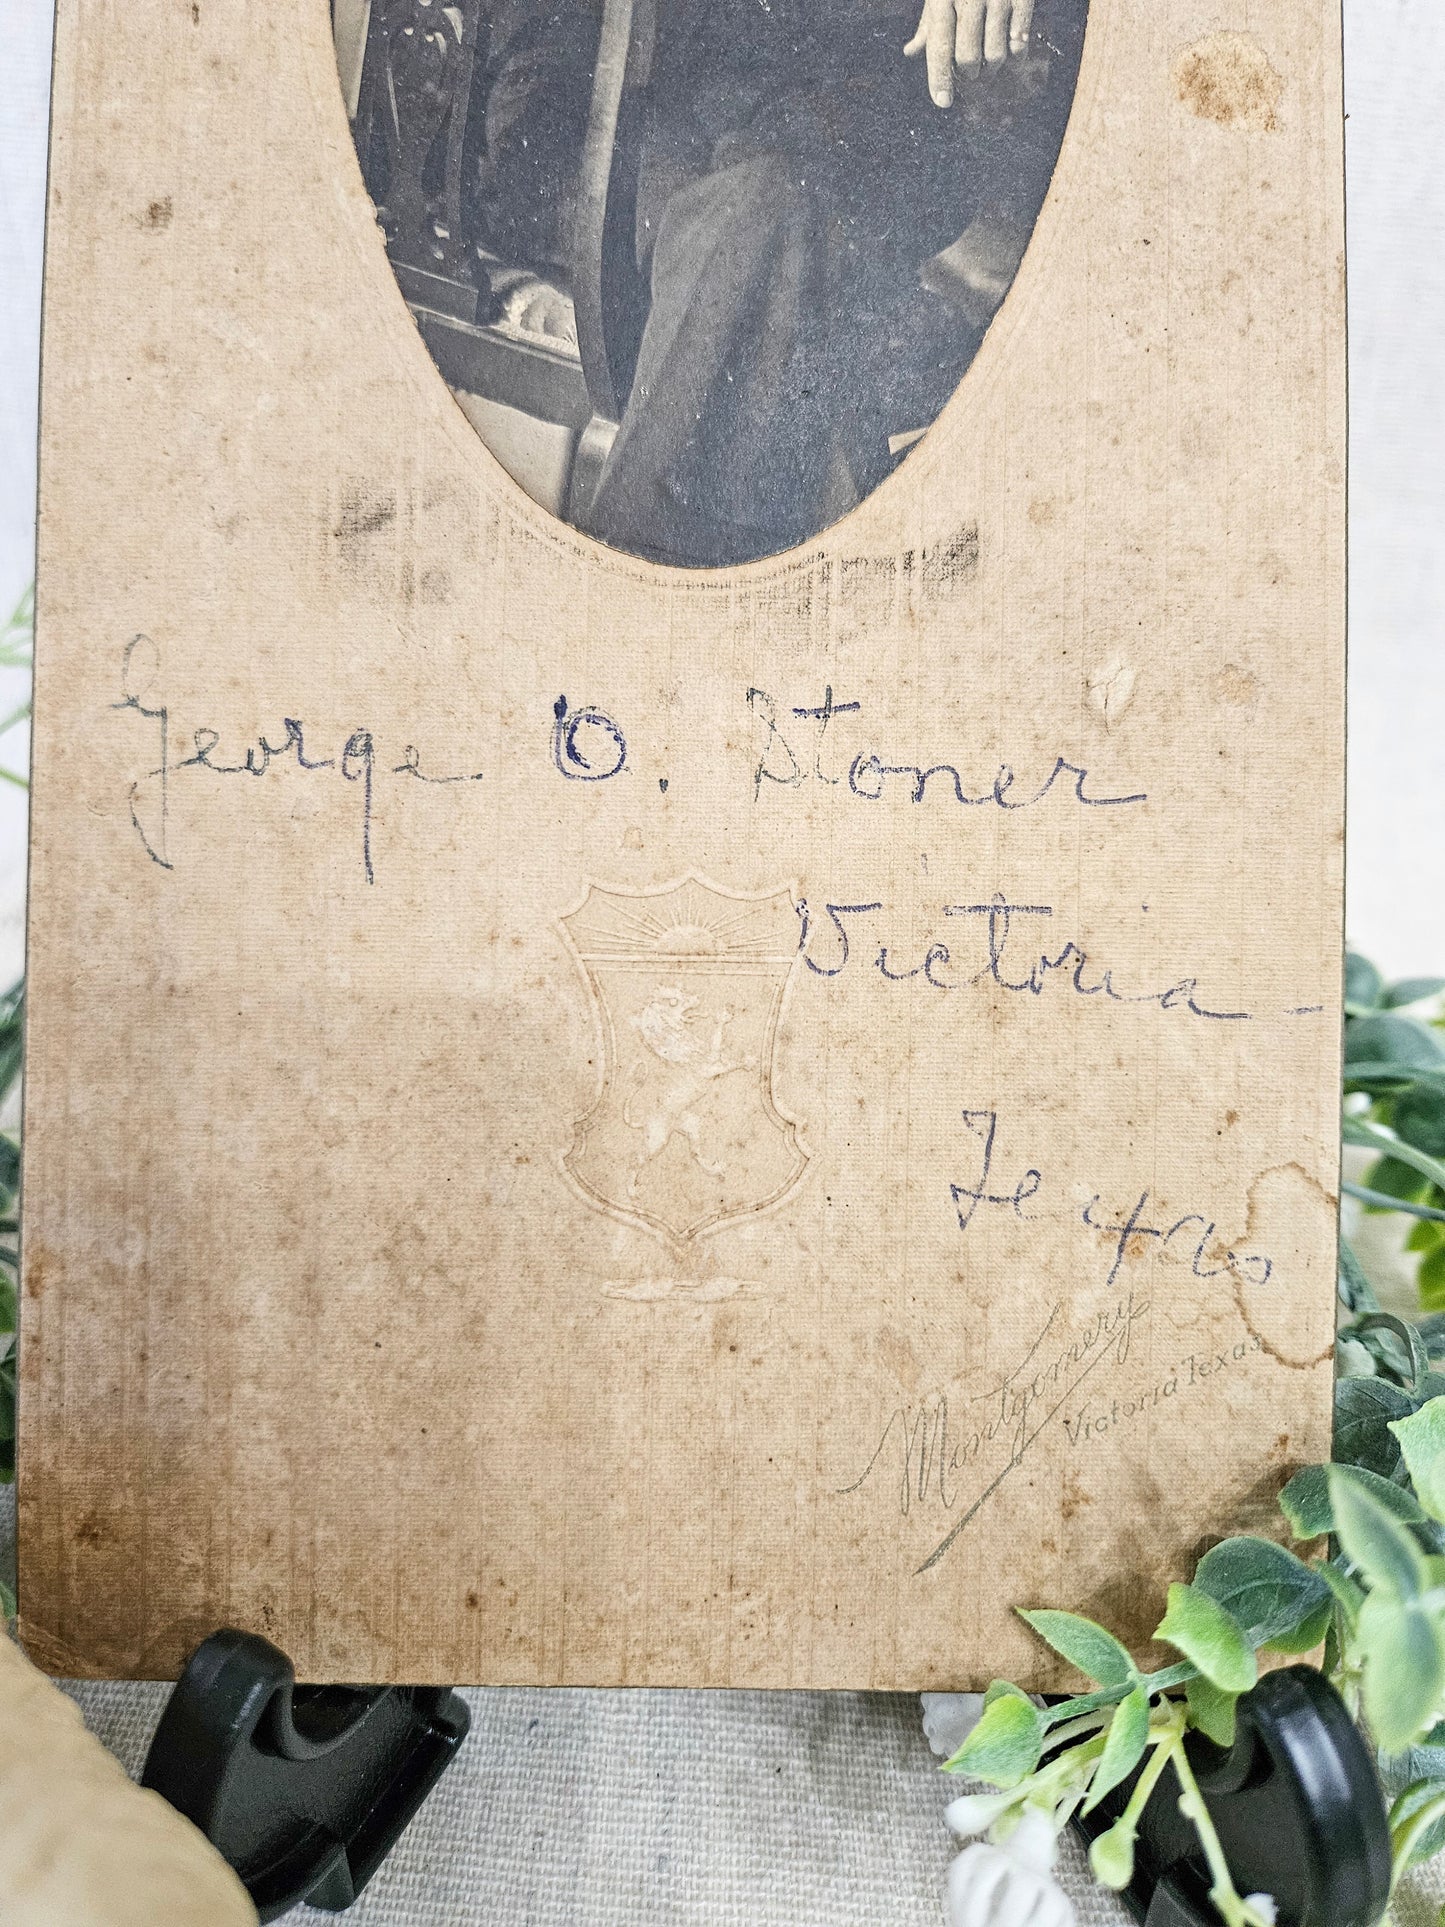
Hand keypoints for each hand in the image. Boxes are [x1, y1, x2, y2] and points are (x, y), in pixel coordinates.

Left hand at [904, 0, 1036, 106]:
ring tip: (990, 65)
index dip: (939, 77)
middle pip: (968, 57)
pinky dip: (1016, 53)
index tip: (943, 102)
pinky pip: (1020, 39)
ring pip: (996, 53)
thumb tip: (910, 52)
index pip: (939, 46)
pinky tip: (1013, 53)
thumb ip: (928, 23)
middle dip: (969, 74)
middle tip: (971, 74)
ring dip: (993, 68)